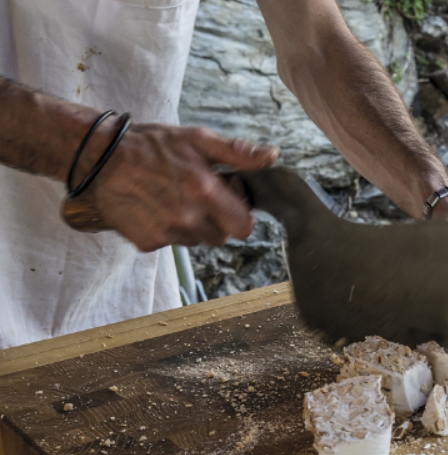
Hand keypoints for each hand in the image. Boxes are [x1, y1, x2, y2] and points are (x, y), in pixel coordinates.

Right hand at [84, 122, 278, 251]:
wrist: (97, 156)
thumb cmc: (149, 144)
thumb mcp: (197, 139)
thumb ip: (237, 152)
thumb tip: (271, 156)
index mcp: (204, 191)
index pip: (244, 228)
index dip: (240, 216)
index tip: (229, 202)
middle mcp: (186, 217)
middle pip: (221, 237)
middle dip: (216, 220)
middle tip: (197, 196)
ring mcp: (165, 232)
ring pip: (196, 241)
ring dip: (192, 225)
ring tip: (172, 198)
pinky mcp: (146, 242)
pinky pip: (170, 243)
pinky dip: (167, 230)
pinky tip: (154, 207)